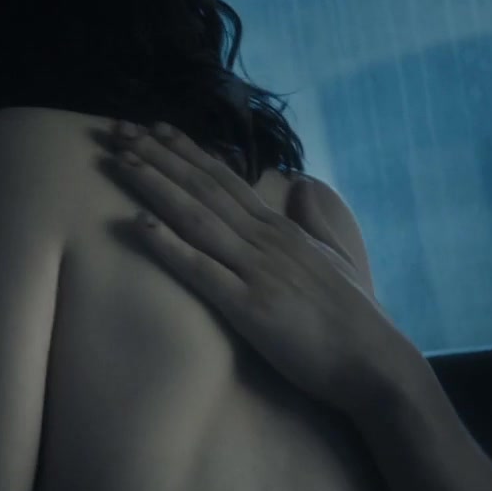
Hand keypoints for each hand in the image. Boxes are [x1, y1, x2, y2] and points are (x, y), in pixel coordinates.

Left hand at [104, 120, 418, 415]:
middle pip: (203, 187)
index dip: (187, 152)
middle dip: (159, 156)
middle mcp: (265, 240)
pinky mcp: (249, 307)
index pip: (225, 179)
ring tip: (122, 161)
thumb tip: (303, 185)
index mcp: (280, 229)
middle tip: (119, 129)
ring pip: (196, 218)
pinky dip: (169, 245)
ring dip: (156, 187)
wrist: (372, 362)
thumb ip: (314, 220)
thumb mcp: (334, 257)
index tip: (154, 128)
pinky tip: (138, 224)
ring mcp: (256, 271)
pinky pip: (200, 270)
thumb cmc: (352, 318)